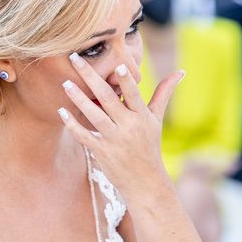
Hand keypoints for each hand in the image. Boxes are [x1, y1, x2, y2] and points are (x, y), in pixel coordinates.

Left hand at [58, 52, 183, 203]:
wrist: (145, 183)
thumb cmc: (149, 146)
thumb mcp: (156, 120)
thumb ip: (163, 93)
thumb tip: (181, 71)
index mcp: (142, 116)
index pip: (134, 94)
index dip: (126, 80)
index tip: (117, 63)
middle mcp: (128, 126)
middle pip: (107, 98)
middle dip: (91, 77)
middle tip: (74, 58)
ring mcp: (114, 139)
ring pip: (94, 115)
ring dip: (78, 98)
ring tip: (65, 82)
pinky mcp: (101, 151)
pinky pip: (84, 135)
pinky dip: (72, 124)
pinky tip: (61, 110)